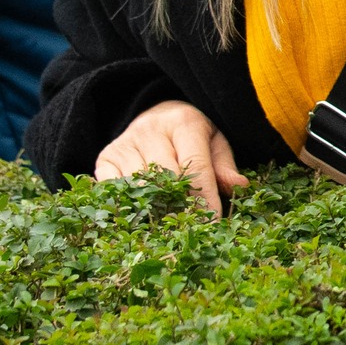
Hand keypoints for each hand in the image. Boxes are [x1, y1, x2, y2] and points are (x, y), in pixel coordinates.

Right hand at [95, 100, 245, 214]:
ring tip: (167, 228)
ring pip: (138, 184)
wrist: (156, 115)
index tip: (211, 222)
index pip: (195, 166)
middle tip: (190, 229)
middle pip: (165, 177)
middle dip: (180, 206)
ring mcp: (125, 143)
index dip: (204, 197)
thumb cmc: (192, 135)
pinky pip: (112, 188)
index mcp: (183, 122)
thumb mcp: (214, 141)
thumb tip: (240, 186)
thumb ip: (224, 165)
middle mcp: (150, 129)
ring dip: (153, 208)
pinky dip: (125, 205)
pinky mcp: (105, 157)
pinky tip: (140, 218)